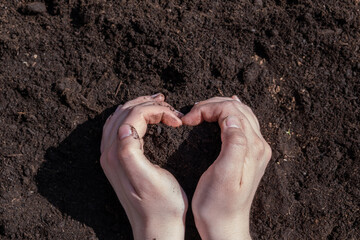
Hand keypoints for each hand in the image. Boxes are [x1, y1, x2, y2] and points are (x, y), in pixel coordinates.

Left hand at [100, 94, 187, 239]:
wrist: (157, 228)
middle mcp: (109, 153)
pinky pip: (120, 130)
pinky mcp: (118, 162)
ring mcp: (112, 157)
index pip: (134, 115)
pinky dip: (133, 118)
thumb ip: (130, 152)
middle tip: (169, 106)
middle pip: (125, 113)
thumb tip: (124, 126)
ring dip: (139, 107)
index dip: (157, 111)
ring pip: (121, 119)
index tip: (177, 119)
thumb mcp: (150, 180)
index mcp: (118, 154)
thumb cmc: (162, 206)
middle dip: (148, 105)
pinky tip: (144, 119)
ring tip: (159, 104)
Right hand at [182, 96, 271, 239]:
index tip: (188, 120)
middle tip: (190, 116)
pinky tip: (225, 112)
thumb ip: (233, 145)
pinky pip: (243, 124)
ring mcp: (256, 150)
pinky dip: (230, 113)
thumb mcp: (223, 177)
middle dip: (211, 105)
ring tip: (199, 112)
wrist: (225, 226)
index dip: (207, 109)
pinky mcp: (250, 155)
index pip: (231, 111)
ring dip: (219, 108)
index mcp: (251, 148)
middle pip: (237, 109)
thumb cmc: (217, 206)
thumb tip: (232, 118)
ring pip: (240, 114)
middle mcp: (258, 145)